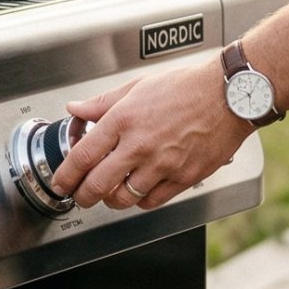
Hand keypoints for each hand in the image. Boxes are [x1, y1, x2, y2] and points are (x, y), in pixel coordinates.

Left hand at [49, 56, 253, 210]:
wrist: (228, 96)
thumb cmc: (186, 88)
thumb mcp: (137, 86)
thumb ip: (103, 103)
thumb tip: (76, 109)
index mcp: (124, 119)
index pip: (83, 155)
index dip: (66, 175)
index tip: (61, 182)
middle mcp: (140, 145)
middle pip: (98, 184)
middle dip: (82, 196)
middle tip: (79, 196)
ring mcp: (162, 164)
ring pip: (124, 198)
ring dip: (111, 200)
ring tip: (109, 194)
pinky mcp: (183, 178)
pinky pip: (152, 202)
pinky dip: (140, 202)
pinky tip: (138, 192)